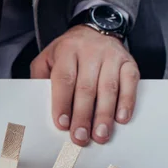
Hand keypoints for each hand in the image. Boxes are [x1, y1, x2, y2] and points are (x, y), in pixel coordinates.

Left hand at [31, 25, 139, 145]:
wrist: (96, 29)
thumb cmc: (68, 52)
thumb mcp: (47, 59)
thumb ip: (40, 79)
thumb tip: (37, 107)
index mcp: (67, 51)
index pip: (64, 79)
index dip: (62, 103)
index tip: (62, 124)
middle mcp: (90, 51)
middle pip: (86, 88)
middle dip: (83, 116)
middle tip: (81, 137)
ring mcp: (111, 56)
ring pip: (109, 88)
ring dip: (105, 115)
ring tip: (101, 135)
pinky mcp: (128, 62)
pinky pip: (130, 82)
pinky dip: (127, 101)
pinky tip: (121, 118)